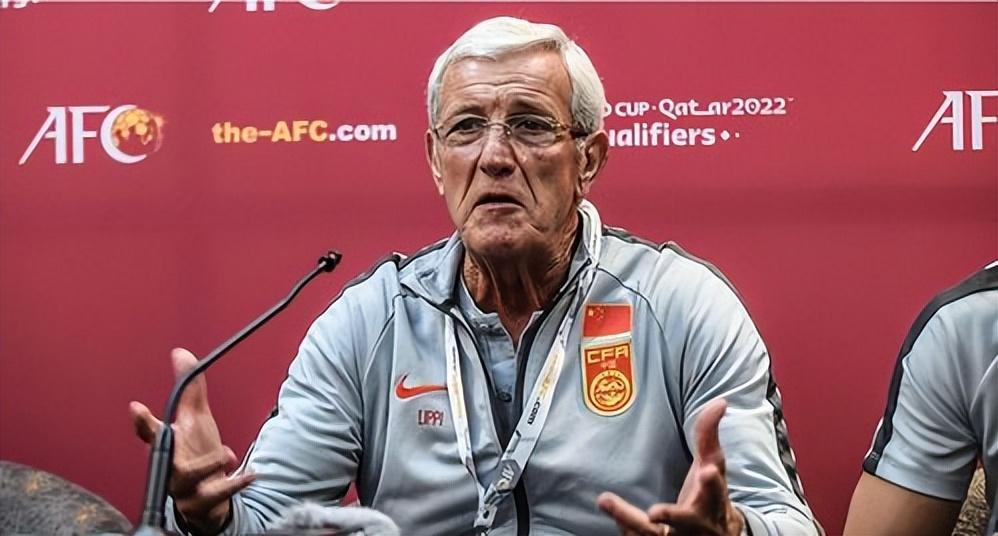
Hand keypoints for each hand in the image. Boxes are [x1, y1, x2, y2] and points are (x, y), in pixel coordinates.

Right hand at [130, 348, 254, 534]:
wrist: (209, 497)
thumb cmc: (197, 454)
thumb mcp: (196, 418)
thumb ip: (190, 389)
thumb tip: (182, 354)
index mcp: (168, 444)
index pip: (149, 432)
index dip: (141, 421)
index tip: (136, 407)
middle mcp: (170, 466)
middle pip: (160, 457)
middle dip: (162, 446)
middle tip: (177, 429)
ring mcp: (183, 487)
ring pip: (185, 479)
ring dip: (207, 465)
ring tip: (226, 453)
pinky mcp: (200, 503)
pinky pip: (214, 497)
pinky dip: (234, 485)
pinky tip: (250, 474)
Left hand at [598, 398, 743, 535]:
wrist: (717, 535)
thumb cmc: (711, 495)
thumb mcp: (714, 466)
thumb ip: (709, 435)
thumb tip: (721, 401)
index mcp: (713, 501)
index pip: (715, 491)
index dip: (712, 483)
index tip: (707, 470)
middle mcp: (697, 524)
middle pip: (686, 521)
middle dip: (673, 516)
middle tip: (655, 512)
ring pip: (652, 534)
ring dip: (629, 519)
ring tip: (606, 500)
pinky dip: (624, 525)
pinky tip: (610, 505)